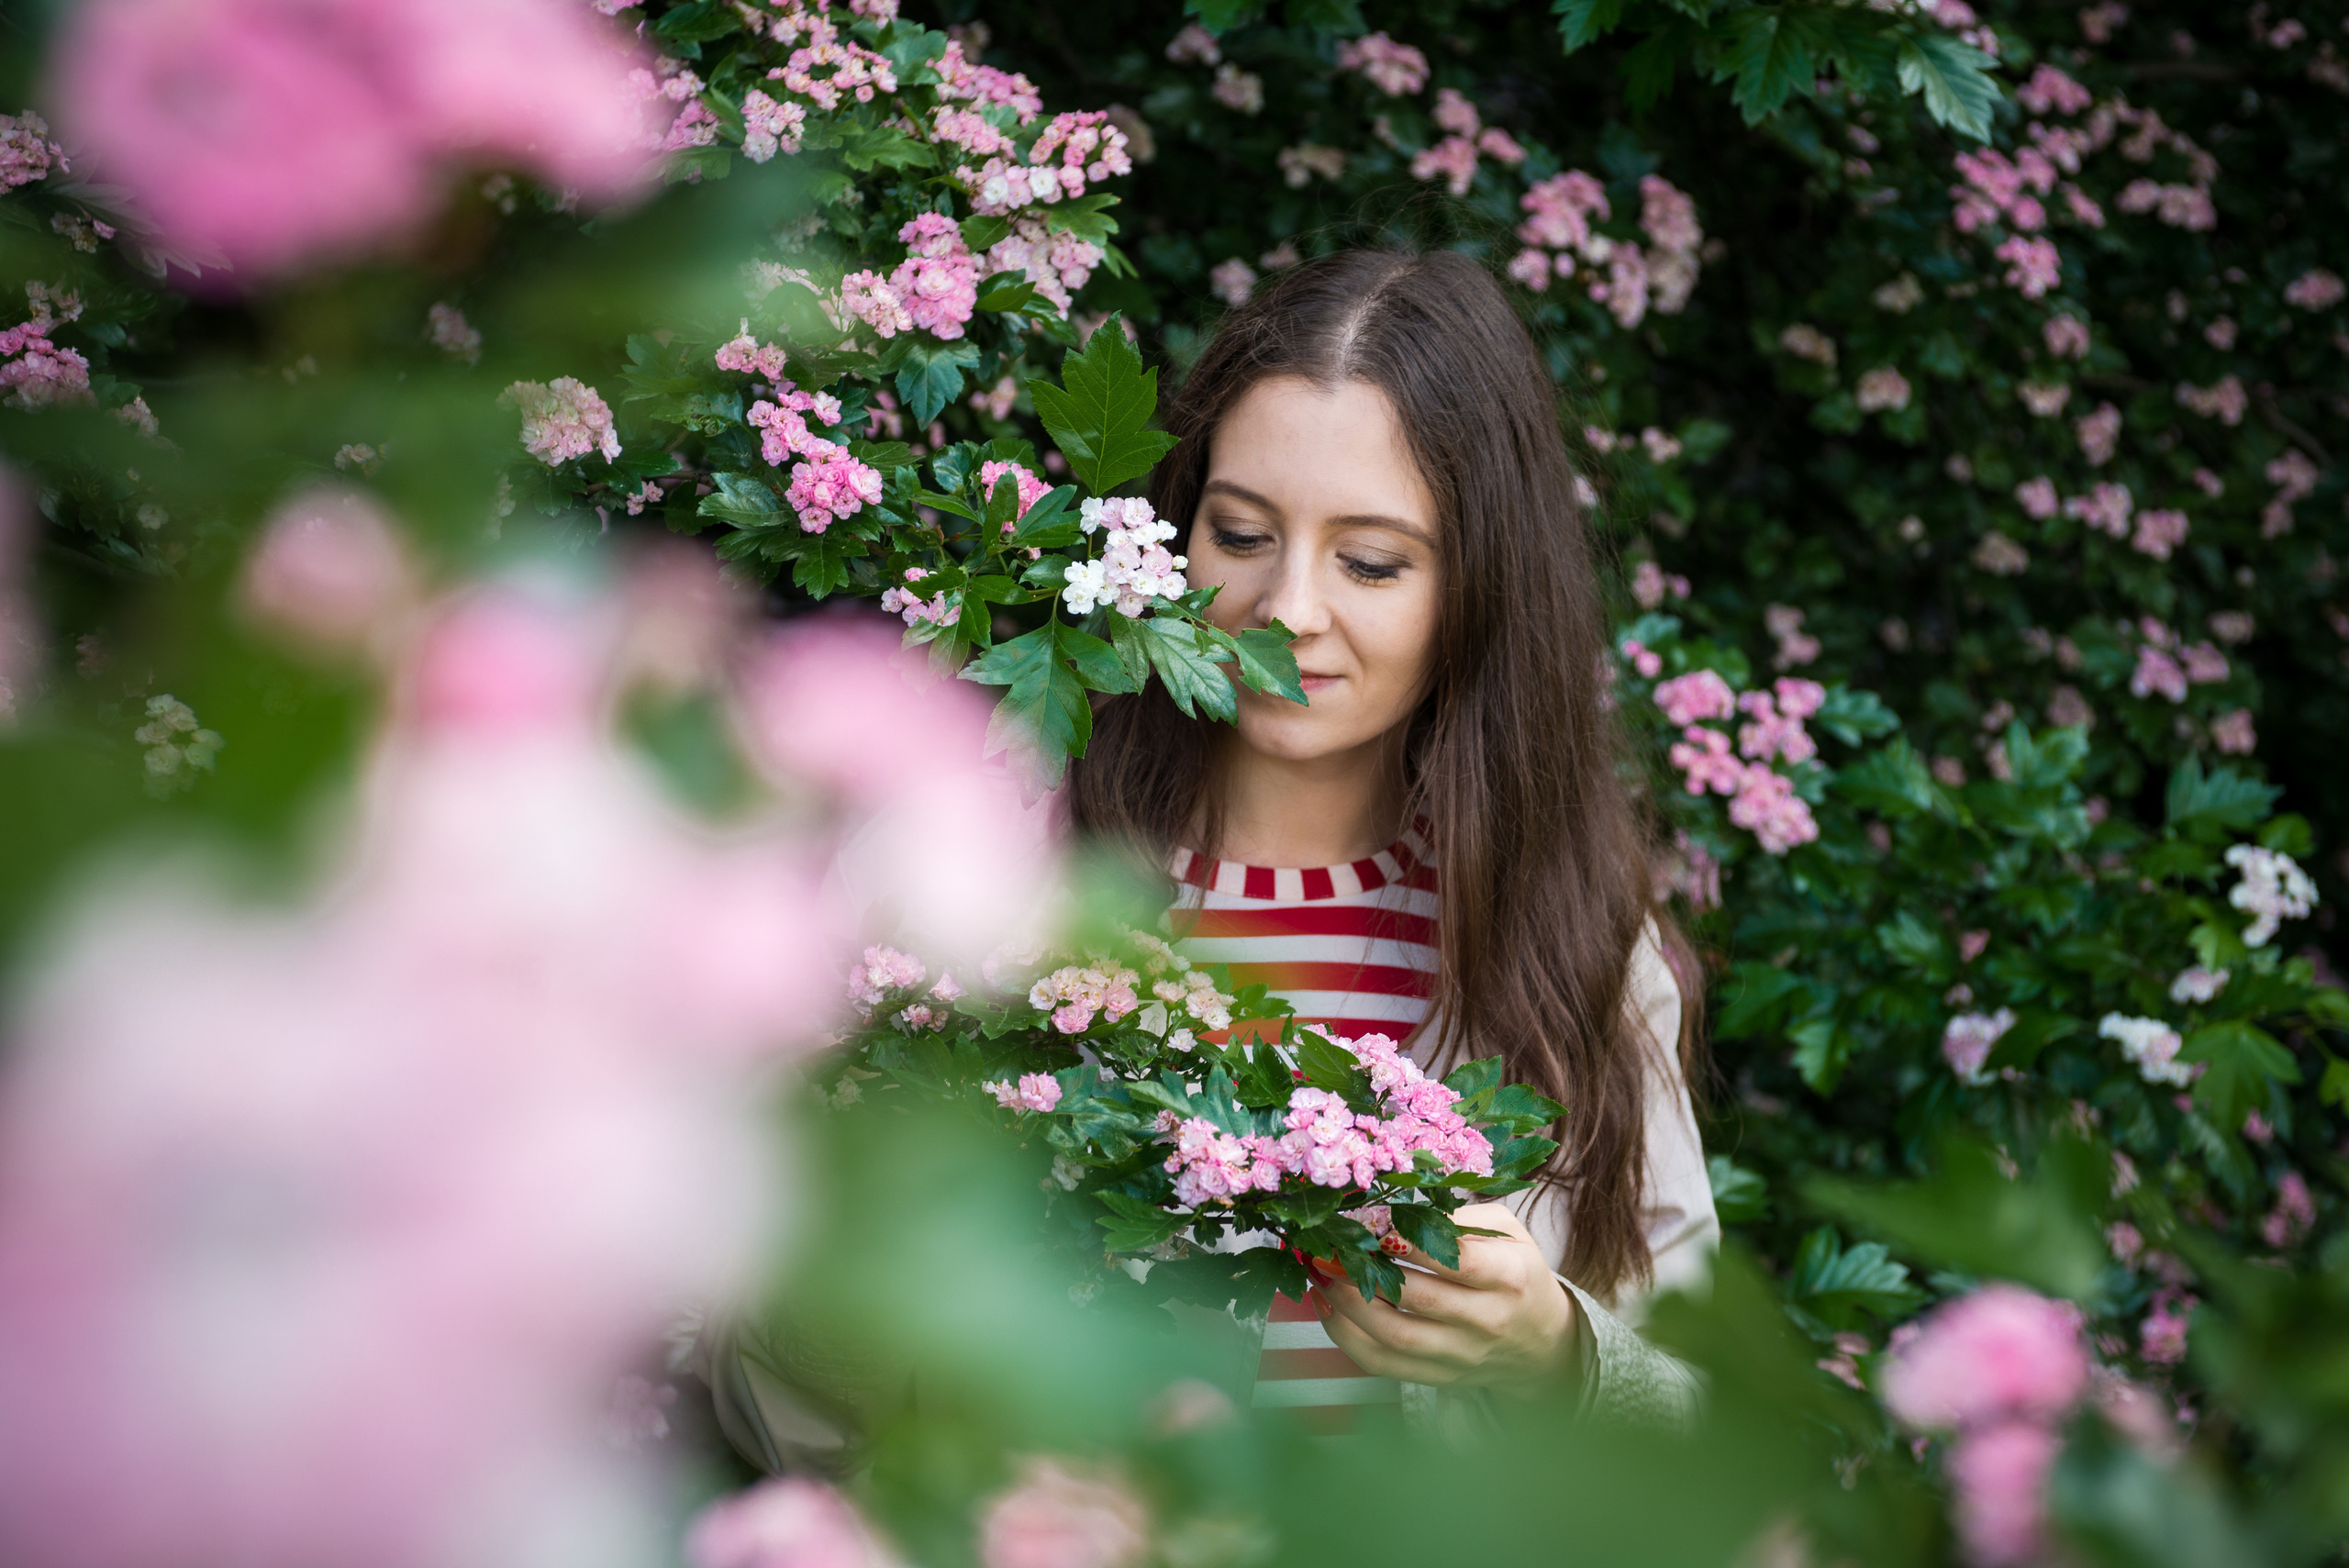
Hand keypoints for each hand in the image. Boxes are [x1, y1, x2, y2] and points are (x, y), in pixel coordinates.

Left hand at [1307, 1202, 1576, 1390]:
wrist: (1541, 1341)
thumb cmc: (1516, 1272)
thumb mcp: (1507, 1232)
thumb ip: (1459, 1218)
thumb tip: (1396, 1212)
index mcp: (1508, 1276)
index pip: (1456, 1259)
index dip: (1411, 1240)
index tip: (1374, 1222)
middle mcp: (1487, 1320)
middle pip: (1417, 1298)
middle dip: (1365, 1268)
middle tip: (1329, 1242)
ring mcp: (1461, 1354)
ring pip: (1393, 1335)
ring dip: (1347, 1303)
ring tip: (1321, 1271)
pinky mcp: (1439, 1377)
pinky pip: (1383, 1363)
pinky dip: (1347, 1337)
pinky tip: (1328, 1307)